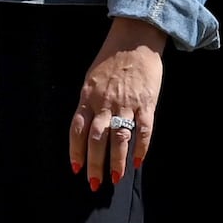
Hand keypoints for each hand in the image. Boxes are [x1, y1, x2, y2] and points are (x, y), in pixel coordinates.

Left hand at [68, 14, 166, 190]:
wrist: (136, 38)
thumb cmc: (111, 58)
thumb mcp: (92, 78)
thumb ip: (89, 102)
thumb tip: (86, 126)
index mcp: (88, 97)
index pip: (77, 130)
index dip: (75, 152)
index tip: (76, 169)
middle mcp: (105, 103)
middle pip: (96, 140)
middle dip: (94, 164)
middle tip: (94, 183)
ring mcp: (126, 104)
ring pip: (119, 139)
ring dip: (116, 162)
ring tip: (115, 179)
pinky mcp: (146, 103)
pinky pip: (143, 130)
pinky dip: (140, 148)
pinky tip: (136, 162)